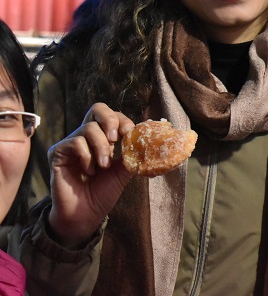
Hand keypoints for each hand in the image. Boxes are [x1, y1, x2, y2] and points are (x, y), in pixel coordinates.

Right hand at [47, 103, 133, 247]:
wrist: (85, 214)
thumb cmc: (103, 192)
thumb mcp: (123, 172)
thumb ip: (134, 156)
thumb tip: (153, 146)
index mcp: (103, 137)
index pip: (114, 116)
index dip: (123, 121)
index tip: (130, 134)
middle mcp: (86, 136)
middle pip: (97, 109)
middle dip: (110, 120)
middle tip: (115, 138)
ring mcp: (71, 143)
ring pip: (88, 128)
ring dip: (101, 147)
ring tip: (104, 166)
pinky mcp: (57, 152)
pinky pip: (75, 142)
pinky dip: (87, 156)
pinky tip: (89, 171)